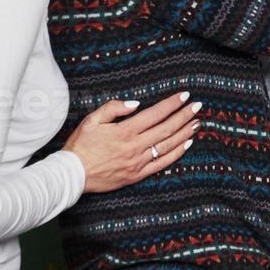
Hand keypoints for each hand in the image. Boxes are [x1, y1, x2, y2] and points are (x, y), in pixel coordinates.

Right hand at [63, 92, 201, 193]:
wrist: (72, 174)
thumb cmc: (80, 145)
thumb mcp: (91, 120)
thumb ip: (113, 108)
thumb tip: (135, 104)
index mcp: (125, 131)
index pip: (155, 114)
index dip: (172, 104)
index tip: (184, 95)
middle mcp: (135, 146)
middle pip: (166, 128)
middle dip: (184, 116)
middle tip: (197, 106)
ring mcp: (138, 162)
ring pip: (168, 145)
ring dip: (184, 133)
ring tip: (197, 123)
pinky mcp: (137, 174)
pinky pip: (162, 164)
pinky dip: (176, 154)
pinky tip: (187, 144)